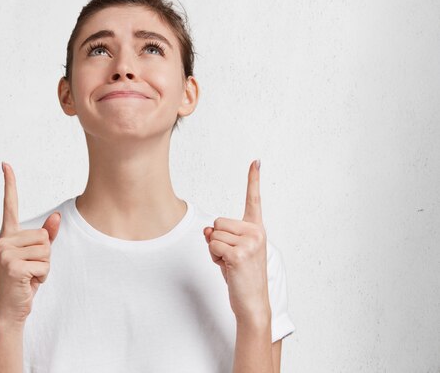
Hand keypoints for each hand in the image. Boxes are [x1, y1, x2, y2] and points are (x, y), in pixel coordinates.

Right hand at [0, 161, 60, 325]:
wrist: (10, 310)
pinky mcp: (12, 266)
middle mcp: (3, 241)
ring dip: (44, 267)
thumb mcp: (37, 256)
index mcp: (8, 236)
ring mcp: (5, 253)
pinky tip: (29, 284)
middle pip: (44, 236)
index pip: (9, 206)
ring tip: (29, 277)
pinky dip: (42, 277)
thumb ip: (46, 236)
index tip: (5, 164)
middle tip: (30, 270)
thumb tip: (56, 217)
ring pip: (46, 250)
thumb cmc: (24, 281)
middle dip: (45, 256)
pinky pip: (44, 265)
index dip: (9, 184)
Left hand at [203, 160, 270, 322]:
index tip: (256, 161)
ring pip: (213, 234)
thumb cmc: (242, 275)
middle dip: (217, 240)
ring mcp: (249, 243)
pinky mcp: (239, 254)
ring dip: (215, 251)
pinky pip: (212, 246)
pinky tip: (229, 268)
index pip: (254, 199)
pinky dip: (214, 258)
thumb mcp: (231, 250)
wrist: (252, 303)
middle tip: (231, 258)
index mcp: (256, 228)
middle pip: (217, 222)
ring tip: (230, 264)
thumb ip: (221, 234)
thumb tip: (207, 230)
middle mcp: (256, 232)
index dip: (253, 179)